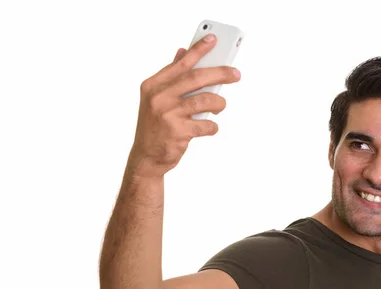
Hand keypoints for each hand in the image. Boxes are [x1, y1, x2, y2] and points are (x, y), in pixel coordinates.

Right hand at [127, 34, 240, 178]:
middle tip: (235, 74)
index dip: (198, 49)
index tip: (213, 39)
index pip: (181, 63)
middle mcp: (159, 97)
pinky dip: (212, 126)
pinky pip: (205, 124)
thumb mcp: (156, 99)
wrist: (146, 158)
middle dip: (220, 74)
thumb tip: (181, 53)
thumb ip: (170, 78)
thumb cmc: (154, 127)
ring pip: (205, 101)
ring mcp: (167, 114)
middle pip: (197, 78)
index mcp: (153, 85)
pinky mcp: (178, 132)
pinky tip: (209, 127)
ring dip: (218, 104)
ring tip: (219, 107)